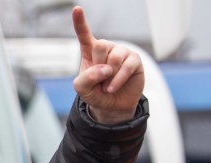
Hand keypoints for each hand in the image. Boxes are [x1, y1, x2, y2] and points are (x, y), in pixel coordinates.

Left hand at [71, 6, 144, 123]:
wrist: (112, 106)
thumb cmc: (96, 93)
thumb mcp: (82, 89)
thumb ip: (86, 78)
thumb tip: (105, 69)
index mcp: (90, 52)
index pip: (84, 34)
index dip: (80, 22)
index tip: (76, 9)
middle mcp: (106, 48)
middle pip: (100, 45)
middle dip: (98, 65)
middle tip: (99, 78)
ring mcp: (121, 53)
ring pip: (114, 56)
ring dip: (108, 75)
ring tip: (106, 85)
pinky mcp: (134, 60)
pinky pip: (126, 66)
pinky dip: (117, 79)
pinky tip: (112, 87)